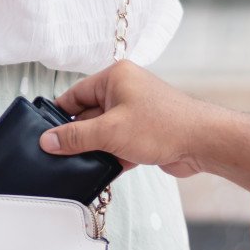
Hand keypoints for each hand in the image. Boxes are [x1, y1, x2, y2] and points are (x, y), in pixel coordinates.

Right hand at [38, 61, 230, 177]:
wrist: (204, 143)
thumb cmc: (164, 126)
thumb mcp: (110, 131)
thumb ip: (76, 136)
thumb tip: (47, 140)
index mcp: (115, 77)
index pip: (75, 94)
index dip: (60, 115)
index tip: (45, 134)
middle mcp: (125, 91)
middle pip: (88, 115)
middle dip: (78, 136)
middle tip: (60, 155)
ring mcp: (135, 113)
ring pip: (103, 133)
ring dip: (95, 149)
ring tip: (79, 166)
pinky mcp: (144, 133)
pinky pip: (117, 144)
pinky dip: (110, 157)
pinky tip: (101, 172)